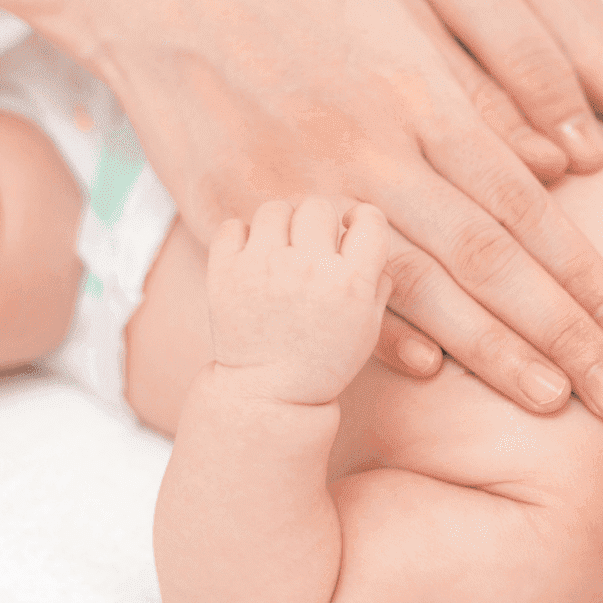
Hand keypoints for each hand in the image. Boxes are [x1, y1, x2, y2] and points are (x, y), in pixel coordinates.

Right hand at [55, 0, 602, 419]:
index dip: (584, 274)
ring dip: (490, 350)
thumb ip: (487, 94)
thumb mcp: (408, 20)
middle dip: (562, 332)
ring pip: (417, 285)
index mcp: (423, 98)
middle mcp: (375, 148)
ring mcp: (305, 185)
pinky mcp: (240, 212)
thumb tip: (567, 163)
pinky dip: (375, 330)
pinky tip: (432, 374)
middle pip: (489, 258)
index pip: (527, 205)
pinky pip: (318, 283)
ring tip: (553, 401)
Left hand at [206, 198, 389, 404]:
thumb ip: (377, 279)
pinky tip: (252, 257)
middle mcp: (308, 269)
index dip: (363, 219)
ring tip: (280, 250)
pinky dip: (242, 236)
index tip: (351, 229)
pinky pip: (233, 226)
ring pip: (274, 210)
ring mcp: (263, 268)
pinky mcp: (225, 273)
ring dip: (281, 225)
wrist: (269, 394)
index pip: (368, 219)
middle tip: (312, 246)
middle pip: (318, 207)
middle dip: (319, 223)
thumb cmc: (325, 359)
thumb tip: (368, 236)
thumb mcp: (368, 326)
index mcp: (350, 282)